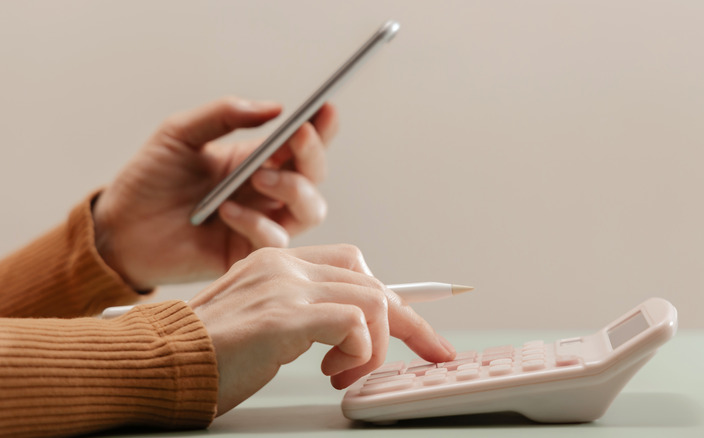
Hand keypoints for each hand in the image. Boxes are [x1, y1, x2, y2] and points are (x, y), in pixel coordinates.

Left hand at [93, 96, 337, 289]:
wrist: (118, 228)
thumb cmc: (149, 180)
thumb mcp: (180, 133)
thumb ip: (224, 115)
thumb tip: (274, 108)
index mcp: (256, 160)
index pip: (301, 143)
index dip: (321, 128)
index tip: (325, 109)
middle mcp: (265, 192)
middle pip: (314, 176)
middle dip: (312, 155)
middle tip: (296, 139)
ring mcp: (260, 223)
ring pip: (310, 210)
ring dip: (294, 189)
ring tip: (260, 177)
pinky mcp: (246, 253)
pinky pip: (275, 240)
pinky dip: (258, 223)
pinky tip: (228, 211)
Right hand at [188, 244, 456, 414]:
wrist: (157, 365)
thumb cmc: (208, 354)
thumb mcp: (265, 322)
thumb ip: (304, 313)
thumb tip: (352, 329)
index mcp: (280, 262)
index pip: (355, 267)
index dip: (396, 299)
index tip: (423, 327)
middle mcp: (286, 266)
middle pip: (375, 283)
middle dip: (409, 326)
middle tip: (427, 354)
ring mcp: (285, 287)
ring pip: (375, 300)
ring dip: (374, 346)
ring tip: (344, 373)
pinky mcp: (284, 316)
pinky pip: (355, 322)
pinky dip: (360, 352)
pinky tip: (333, 372)